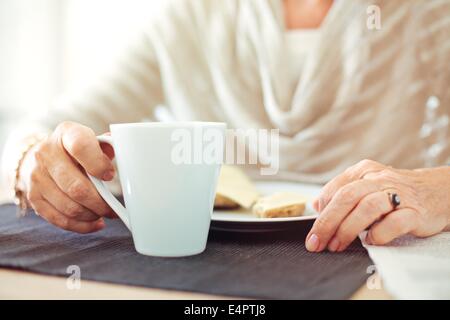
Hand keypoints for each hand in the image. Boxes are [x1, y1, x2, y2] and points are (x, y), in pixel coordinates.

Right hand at [19, 121, 115, 232]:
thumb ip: (108, 147)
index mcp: (66, 133)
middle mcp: (46, 153)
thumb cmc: (78, 150)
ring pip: (69, 206)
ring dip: (91, 215)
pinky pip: (59, 219)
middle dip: (99, 202)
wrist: (46, 155)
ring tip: (103, 214)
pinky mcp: (33, 196)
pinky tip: (93, 223)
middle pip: (76, 187)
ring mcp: (36, 176)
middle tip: (112, 208)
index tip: (110, 176)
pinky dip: (81, 226)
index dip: (98, 165)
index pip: (81, 147)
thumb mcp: (92, 141)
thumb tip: (124, 153)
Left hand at [306, 159, 449, 251]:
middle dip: (327, 222)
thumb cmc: (396, 192)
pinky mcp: (415, 212)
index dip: (321, 212)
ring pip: (367, 207)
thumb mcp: (366, 185)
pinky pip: (394, 222)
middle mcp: (379, 178)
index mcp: (363, 171)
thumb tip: (315, 205)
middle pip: (347, 197)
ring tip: (337, 245)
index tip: (313, 232)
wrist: (438, 191)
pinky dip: (379, 233)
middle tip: (317, 242)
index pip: (335, 189)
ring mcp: (398, 194)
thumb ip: (341, 193)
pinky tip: (371, 241)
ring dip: (348, 229)